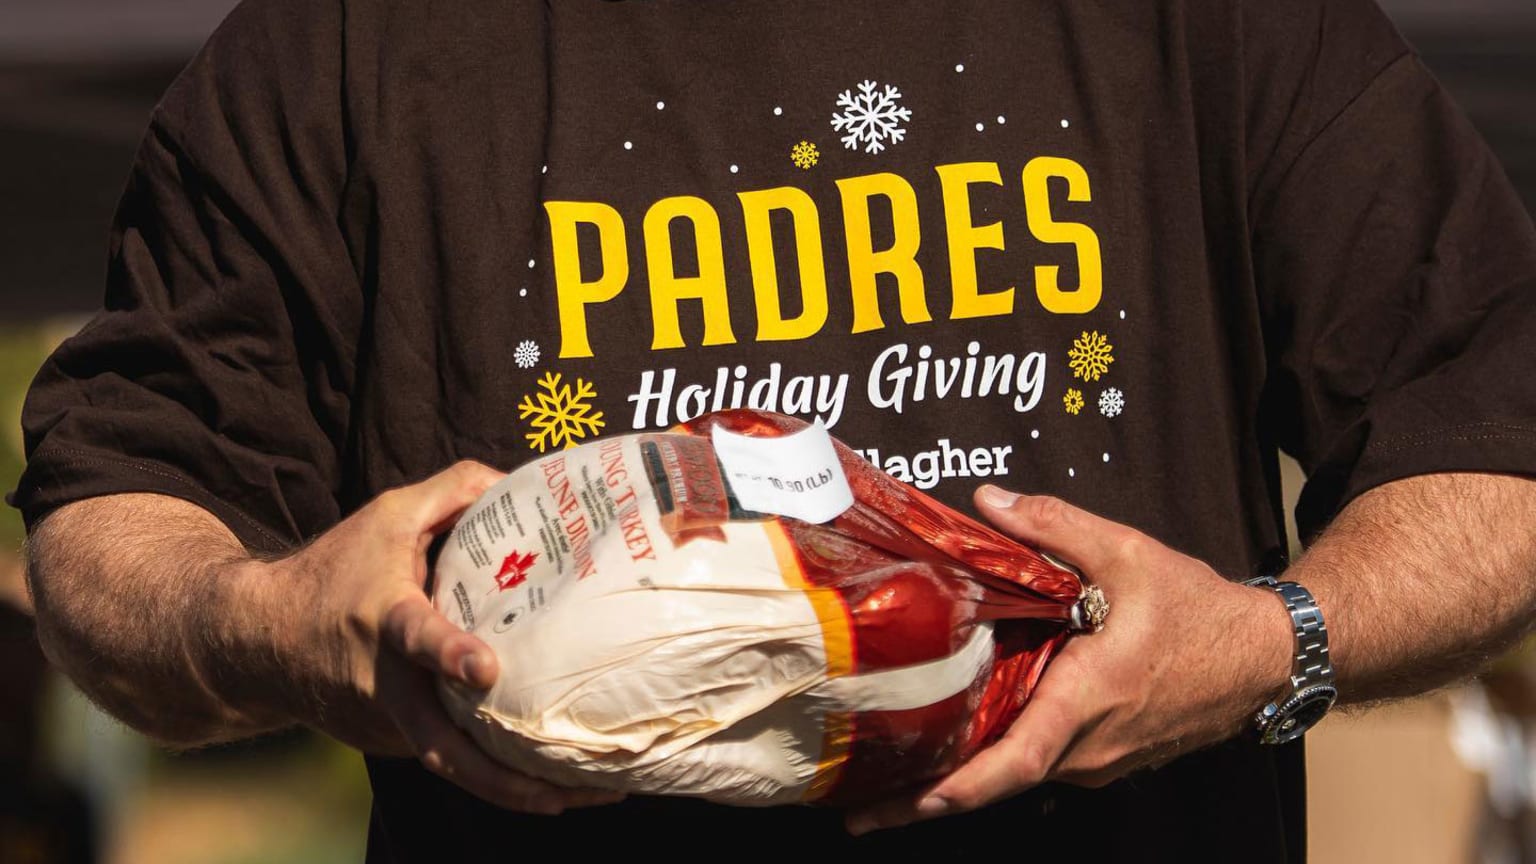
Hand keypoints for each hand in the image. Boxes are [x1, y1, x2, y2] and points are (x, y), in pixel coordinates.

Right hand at [245, 460, 622, 814]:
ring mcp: (389, 726)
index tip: (485, 670)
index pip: (417, 639)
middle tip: (577, 791)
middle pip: (447, 750)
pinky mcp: (394, 744)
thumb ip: (452, 491)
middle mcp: (387, 687)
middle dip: (510, 779)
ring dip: (519, 790)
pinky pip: (454, 758)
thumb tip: (518, 482)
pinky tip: (560, 782)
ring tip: (595, 797)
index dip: (448, 653)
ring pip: (458, 765)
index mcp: (386, 622)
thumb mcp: (387, 516)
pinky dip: (500, 775)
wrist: (255, 641)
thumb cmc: (334, 572)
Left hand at [846, 485, 1291, 833]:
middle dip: (928, 797)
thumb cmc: (1200, 611)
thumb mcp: (1128, 552)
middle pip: (1000, 780)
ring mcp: (1100, 762)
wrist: (1266, 657)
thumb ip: (1054, 526)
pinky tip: (954, 751)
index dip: (961, 784)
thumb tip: (988, 503)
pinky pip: (1041, 766)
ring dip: (959, 781)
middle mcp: (1090, 746)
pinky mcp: (1105, 760)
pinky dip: (994, 767)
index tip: (909, 801)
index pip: (1019, 759)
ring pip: (1018, 775)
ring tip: (888, 783)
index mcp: (1089, 699)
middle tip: (859, 808)